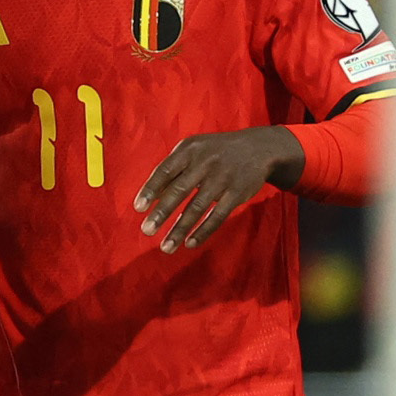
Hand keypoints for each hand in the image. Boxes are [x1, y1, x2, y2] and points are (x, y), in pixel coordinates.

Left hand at [134, 126, 306, 252]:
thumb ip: (172, 170)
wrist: (257, 148)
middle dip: (161, 213)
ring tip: (165, 247)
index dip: (150, 189)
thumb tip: (150, 196)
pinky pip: (217, 216)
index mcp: (189, 150)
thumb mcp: (192, 151)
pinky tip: (189, 243)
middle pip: (179, 191)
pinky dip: (203, 231)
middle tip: (146, 230)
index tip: (138, 208)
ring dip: (179, 229)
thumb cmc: (214, 152)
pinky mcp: (237, 193)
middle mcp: (204, 163)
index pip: (165, 171)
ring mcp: (222, 178)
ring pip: (197, 208)